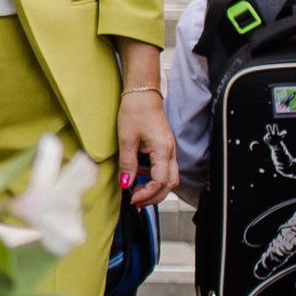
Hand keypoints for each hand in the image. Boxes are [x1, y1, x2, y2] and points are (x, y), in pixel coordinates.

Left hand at [119, 80, 177, 206]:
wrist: (142, 93)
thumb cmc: (135, 110)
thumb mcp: (126, 139)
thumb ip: (127, 164)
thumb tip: (125, 184)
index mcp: (163, 150)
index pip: (161, 181)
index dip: (147, 193)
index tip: (132, 198)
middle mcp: (170, 151)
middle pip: (170, 183)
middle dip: (154, 196)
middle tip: (137, 202)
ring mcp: (169, 149)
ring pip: (169, 177)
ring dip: (154, 187)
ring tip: (135, 191)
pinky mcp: (164, 147)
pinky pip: (163, 168)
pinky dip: (152, 176)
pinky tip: (138, 174)